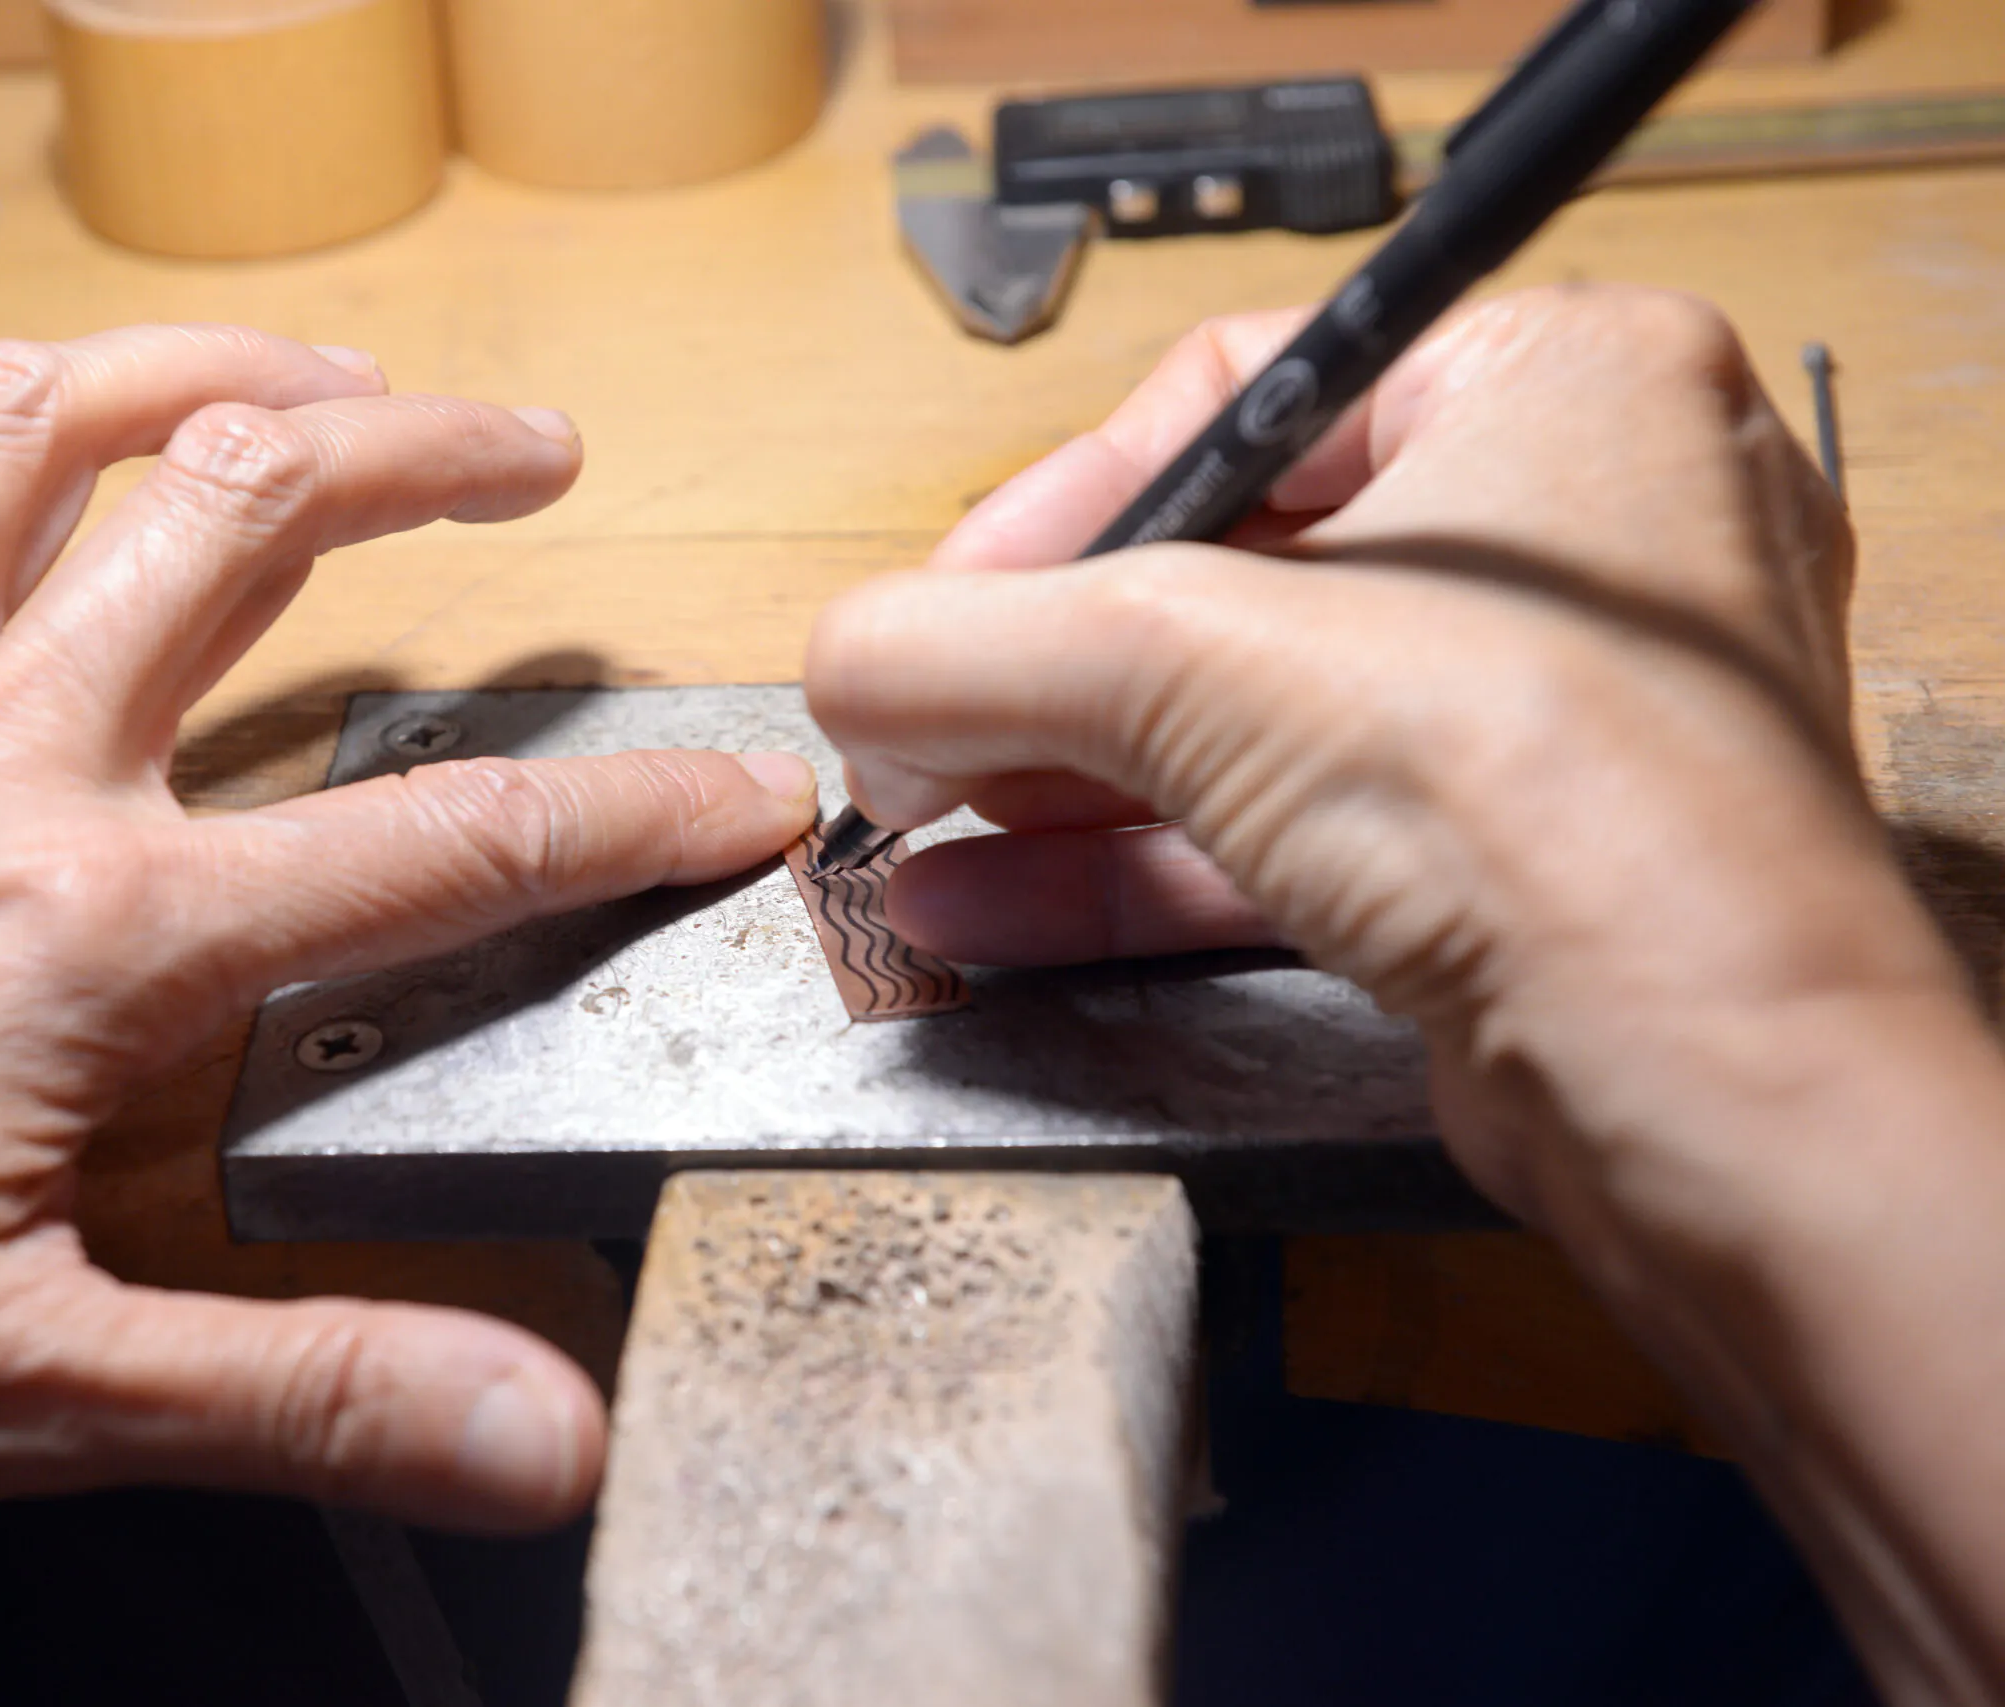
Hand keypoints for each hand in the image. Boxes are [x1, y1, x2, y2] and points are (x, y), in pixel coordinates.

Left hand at [0, 325, 816, 1531]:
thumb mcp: (2, 1392)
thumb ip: (293, 1390)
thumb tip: (530, 1427)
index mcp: (89, 937)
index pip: (433, 848)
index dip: (623, 811)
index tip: (733, 786)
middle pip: (246, 523)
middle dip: (424, 456)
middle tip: (528, 445)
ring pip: (35, 437)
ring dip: (195, 374)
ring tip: (303, 370)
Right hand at [806, 284, 1962, 1229]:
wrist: (1706, 1082)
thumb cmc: (1562, 807)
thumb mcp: (1187, 660)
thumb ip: (972, 642)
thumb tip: (846, 665)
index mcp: (1560, 378)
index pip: (1238, 395)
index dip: (1057, 502)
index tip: (944, 601)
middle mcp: (1577, 533)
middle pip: (1229, 573)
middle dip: (1044, 676)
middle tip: (917, 731)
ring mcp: (1551, 714)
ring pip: (1251, 722)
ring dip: (1065, 784)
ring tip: (923, 831)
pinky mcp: (1518, 863)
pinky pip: (1289, 832)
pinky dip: (1139, 866)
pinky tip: (999, 904)